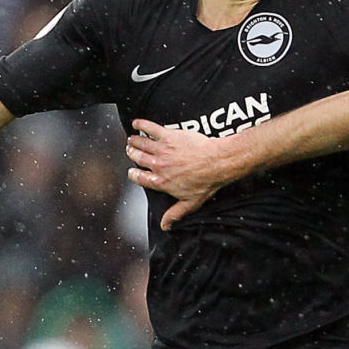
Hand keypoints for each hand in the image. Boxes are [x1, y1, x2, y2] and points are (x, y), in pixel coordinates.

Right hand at [127, 119, 252, 229]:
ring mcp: (162, 150)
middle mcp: (158, 165)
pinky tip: (136, 123)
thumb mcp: (190, 203)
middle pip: (137, 158)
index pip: (139, 178)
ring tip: (132, 139)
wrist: (216, 162)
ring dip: (134, 141)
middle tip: (131, 151)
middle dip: (132, 154)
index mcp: (161, 182)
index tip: (132, 171)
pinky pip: (150, 129)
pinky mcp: (168, 136)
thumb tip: (165, 225)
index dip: (133, 174)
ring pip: (141, 143)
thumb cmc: (206, 181)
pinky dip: (141, 125)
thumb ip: (175, 214)